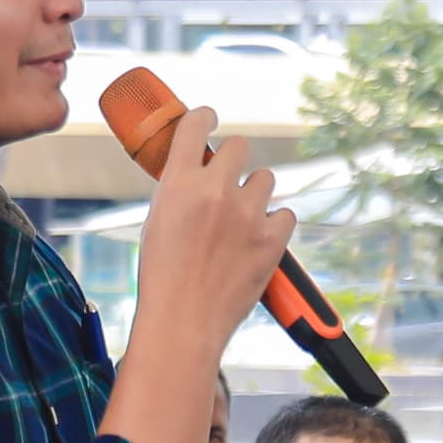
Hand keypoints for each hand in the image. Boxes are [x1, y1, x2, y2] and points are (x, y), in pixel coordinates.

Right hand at [134, 103, 291, 360]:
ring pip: (265, 179)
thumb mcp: (157, 222)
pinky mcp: (272, 238)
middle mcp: (214, 190)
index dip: (206, 119)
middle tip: (228, 186)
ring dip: (256, 195)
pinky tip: (259, 241)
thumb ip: (179, 190)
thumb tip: (197, 170)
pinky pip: (286, 213)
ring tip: (241, 223)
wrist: (183, 323)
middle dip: (234, 163)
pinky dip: (275, 225)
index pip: (197, 123)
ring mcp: (247, 214)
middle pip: (239, 146)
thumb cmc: (163, 278)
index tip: (210, 121)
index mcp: (178, 183)